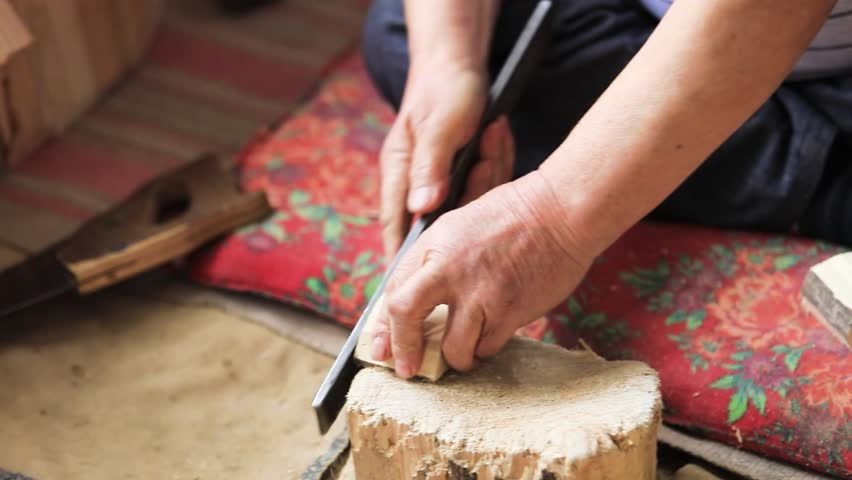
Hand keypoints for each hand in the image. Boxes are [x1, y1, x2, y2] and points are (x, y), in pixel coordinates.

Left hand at [370, 172, 593, 376]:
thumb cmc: (509, 217)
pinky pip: (488, 348)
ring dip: (455, 357)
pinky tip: (488, 336)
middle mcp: (451, 270)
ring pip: (454, 348)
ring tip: (461, 350)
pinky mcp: (512, 312)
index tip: (380, 348)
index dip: (383, 328)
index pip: (393, 293)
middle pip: (406, 317)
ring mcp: (482, 294)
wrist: (559, 212)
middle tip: (407, 369)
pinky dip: (484, 348)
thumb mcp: (455, 227)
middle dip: (403, 350)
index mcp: (433, 247)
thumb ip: (429, 263)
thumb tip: (406, 303)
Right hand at [379, 64, 514, 256]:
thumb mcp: (438, 127)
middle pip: (439, 219)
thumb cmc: (443, 89)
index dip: (404, 259)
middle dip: (466, 212)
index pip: (396, 227)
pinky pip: (481, 183)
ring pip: (466, 201)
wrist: (457, 61)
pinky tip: (498, 138)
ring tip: (494, 138)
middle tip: (485, 194)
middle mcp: (416, 180)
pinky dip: (494, 164)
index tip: (416, 286)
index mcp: (400, 173)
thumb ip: (429, 168)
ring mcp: (438, 177)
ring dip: (486, 177)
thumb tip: (421, 210)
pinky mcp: (459, 170)